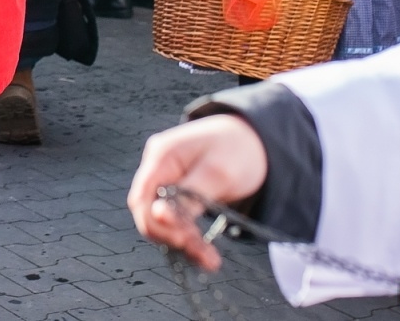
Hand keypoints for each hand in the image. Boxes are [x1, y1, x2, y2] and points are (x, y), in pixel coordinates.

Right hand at [127, 115, 267, 269]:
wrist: (258, 141)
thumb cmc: (238, 149)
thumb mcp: (218, 173)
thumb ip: (187, 195)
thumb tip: (158, 216)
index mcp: (162, 155)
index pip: (142, 197)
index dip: (156, 224)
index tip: (184, 241)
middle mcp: (157, 168)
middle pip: (148, 212)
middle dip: (172, 237)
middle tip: (204, 256)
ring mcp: (166, 180)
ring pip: (161, 221)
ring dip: (182, 242)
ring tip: (210, 259)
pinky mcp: (178, 194)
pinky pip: (175, 220)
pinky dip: (188, 238)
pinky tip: (205, 252)